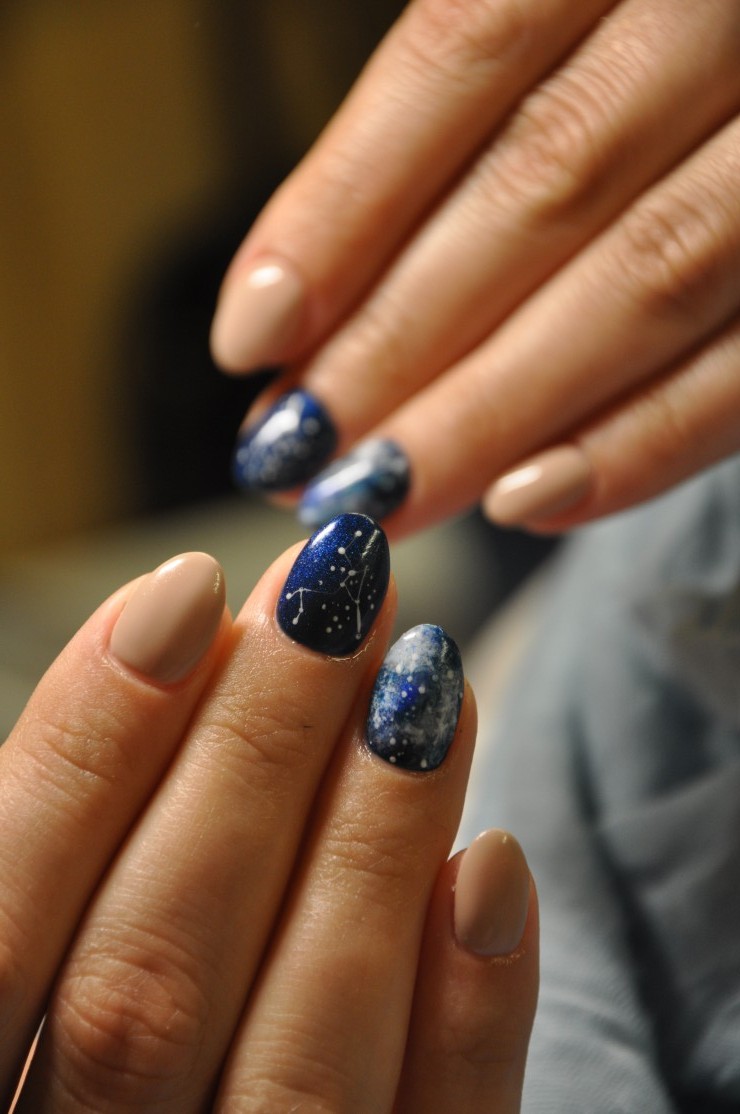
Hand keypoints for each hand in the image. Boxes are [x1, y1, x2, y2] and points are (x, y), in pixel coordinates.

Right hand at [4, 522, 536, 1111]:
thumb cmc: (106, 1011)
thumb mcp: (50, 935)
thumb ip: (83, 838)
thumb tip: (180, 624)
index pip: (3, 928)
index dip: (90, 746)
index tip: (187, 591)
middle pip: (151, 979)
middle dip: (251, 754)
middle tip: (340, 591)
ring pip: (298, 1062)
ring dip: (372, 845)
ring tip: (429, 674)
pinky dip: (471, 1019)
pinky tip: (496, 865)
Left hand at [211, 0, 739, 536]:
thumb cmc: (630, 58)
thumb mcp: (556, 25)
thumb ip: (447, 130)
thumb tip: (287, 317)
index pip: (466, 49)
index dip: (347, 203)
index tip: (252, 336)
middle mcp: (729, 12)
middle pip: (550, 179)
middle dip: (407, 336)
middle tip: (305, 453)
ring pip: (651, 274)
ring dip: (498, 409)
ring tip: (387, 493)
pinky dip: (643, 441)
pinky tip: (529, 500)